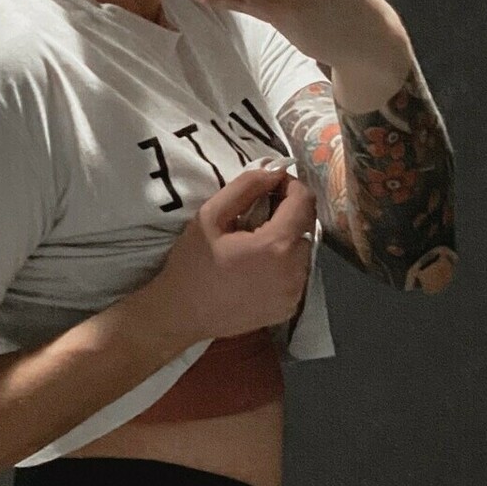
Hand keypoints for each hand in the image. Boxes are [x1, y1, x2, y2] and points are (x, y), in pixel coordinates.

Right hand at [139, 162, 317, 347]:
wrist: (181, 315)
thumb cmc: (192, 264)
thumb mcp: (210, 215)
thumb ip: (246, 187)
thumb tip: (275, 170)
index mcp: (277, 245)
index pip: (304, 201)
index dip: (289, 186)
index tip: (269, 186)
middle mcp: (295, 271)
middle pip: (305, 227)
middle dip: (287, 215)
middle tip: (256, 216)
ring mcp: (294, 294)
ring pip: (304, 252)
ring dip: (286, 241)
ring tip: (255, 245)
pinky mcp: (289, 309)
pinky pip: (297, 276)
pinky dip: (284, 266)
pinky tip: (257, 269)